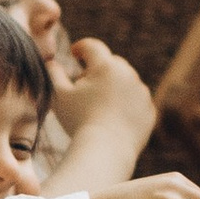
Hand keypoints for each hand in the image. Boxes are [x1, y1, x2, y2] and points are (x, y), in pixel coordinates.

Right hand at [49, 37, 155, 154]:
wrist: (105, 151)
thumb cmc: (78, 121)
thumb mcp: (59, 95)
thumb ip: (53, 73)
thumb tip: (50, 62)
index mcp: (106, 66)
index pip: (92, 47)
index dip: (81, 48)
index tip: (75, 53)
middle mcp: (128, 74)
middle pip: (111, 63)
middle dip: (98, 69)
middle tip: (84, 83)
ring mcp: (141, 93)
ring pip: (126, 82)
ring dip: (114, 86)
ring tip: (98, 103)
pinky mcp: (149, 110)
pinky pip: (136, 101)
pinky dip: (126, 104)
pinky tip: (113, 117)